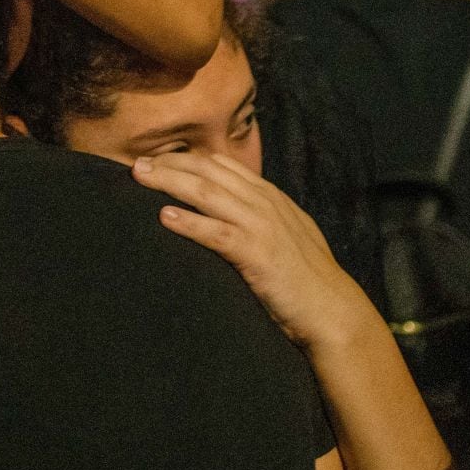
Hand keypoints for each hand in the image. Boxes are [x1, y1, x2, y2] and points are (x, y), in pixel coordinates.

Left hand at [132, 152, 375, 352]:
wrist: (333, 311)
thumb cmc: (304, 278)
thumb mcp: (283, 234)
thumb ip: (258, 216)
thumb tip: (226, 210)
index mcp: (269, 196)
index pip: (221, 164)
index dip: (186, 158)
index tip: (156, 158)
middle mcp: (264, 203)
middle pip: (208, 171)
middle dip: (170, 164)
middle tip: (136, 163)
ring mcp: (261, 226)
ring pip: (207, 193)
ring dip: (170, 182)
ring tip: (140, 178)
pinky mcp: (257, 254)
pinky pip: (217, 233)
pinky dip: (189, 222)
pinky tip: (165, 218)